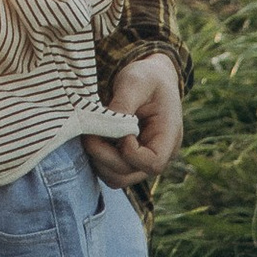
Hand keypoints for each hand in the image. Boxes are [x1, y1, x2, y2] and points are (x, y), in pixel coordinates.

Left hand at [84, 51, 183, 185]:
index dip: (130, 151)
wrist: (152, 79)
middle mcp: (158, 154)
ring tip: (89, 135)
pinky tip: (92, 138)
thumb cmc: (147, 78)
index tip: (117, 128)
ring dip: (98, 160)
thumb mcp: (135, 82)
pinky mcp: (129, 159)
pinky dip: (98, 159)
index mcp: (169, 136)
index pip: (154, 162)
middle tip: (88, 134)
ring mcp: (143, 160)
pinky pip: (111, 171)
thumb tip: (105, 125)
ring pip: (118, 178)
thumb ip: (123, 105)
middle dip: (104, 156)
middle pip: (131, 174)